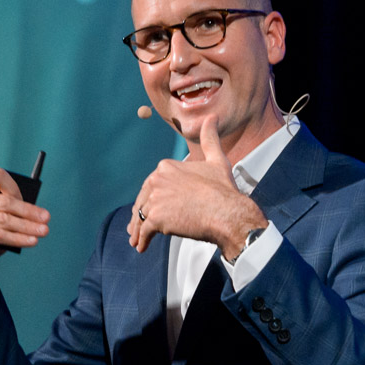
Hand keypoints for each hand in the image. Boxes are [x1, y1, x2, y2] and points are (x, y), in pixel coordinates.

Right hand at [0, 167, 49, 304]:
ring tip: (43, 231)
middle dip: (28, 211)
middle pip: (4, 201)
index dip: (15, 188)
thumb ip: (10, 210)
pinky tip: (32, 241)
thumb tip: (36, 213)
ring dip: (27, 226)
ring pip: (4, 219)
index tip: (28, 201)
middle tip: (46, 218)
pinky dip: (18, 238)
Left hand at [127, 115, 267, 255]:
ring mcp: (155, 199)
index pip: (152, 184)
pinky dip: (141, 240)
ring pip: (141, 217)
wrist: (227, 212)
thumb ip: (210, 138)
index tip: (152, 206)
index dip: (152, 197)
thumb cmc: (223, 189)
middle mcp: (157, 180)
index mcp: (166, 166)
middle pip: (144, 200)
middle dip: (140, 214)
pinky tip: (141, 247)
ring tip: (137, 240)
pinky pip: (144, 231)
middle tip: (137, 227)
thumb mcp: (216, 160)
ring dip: (138, 230)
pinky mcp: (156, 218)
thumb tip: (211, 117)